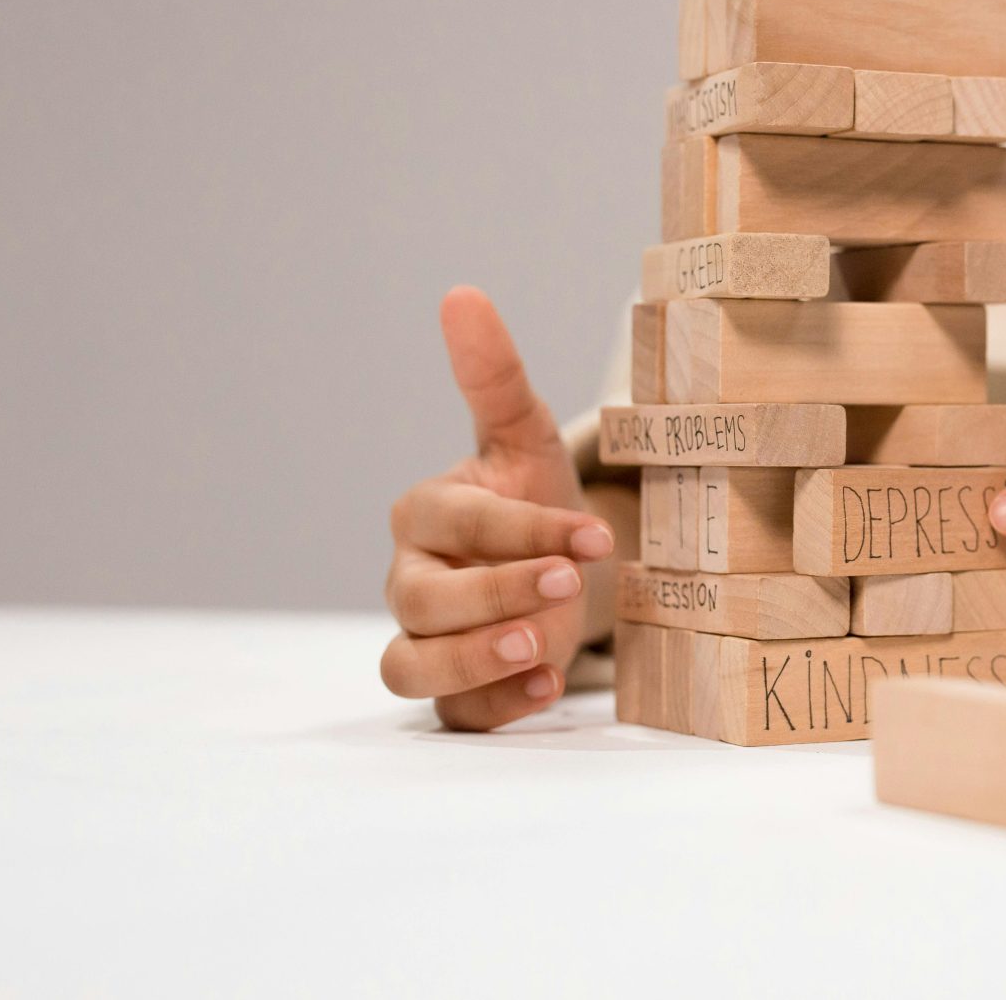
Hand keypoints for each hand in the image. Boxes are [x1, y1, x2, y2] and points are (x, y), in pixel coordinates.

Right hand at [380, 286, 615, 729]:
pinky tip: (547, 685)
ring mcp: (427, 640)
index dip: (523, 528)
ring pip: (412, 663)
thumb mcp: (525, 438)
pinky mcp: (456, 694)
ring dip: (474, 660)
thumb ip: (494, 375)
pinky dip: (497, 703)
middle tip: (568, 586)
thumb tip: (462, 293)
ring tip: (543, 648)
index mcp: (424, 514)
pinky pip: (455, 713)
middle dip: (496, 593)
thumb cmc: (535, 496)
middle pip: (423, 599)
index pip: (458, 522)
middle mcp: (412, 580)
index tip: (593, 534)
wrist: (563, 567)